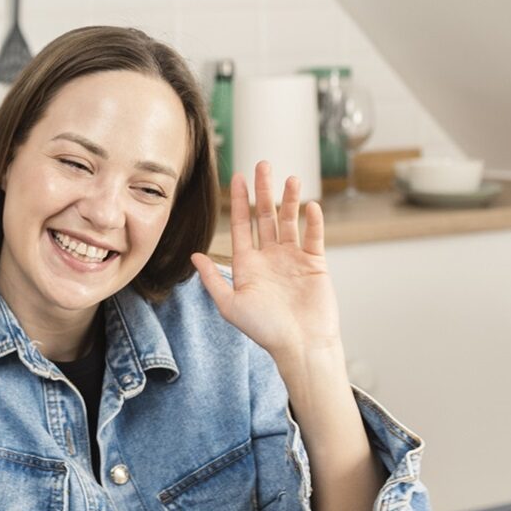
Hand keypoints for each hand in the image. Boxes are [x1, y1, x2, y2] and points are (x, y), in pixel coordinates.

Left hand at [191, 161, 342, 359]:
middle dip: (263, 190)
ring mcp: (293, 258)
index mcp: (248, 264)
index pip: (242, 225)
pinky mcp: (315, 264)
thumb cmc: (265, 330)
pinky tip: (309, 206)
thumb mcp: (230, 305)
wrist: (300, 346)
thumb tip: (194, 256)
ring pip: (289, 221)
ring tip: (290, 178)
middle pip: (265, 216)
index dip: (239, 201)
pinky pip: (314, 237)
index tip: (237, 177)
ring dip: (289, 199)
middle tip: (262, 165)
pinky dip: (312, 221)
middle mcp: (270, 257)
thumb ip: (214, 279)